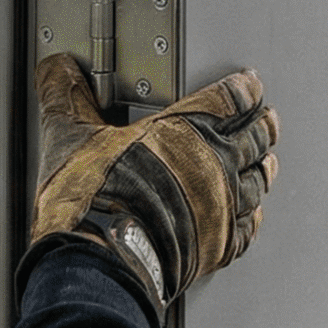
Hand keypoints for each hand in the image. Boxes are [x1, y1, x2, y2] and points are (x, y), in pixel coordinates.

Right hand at [26, 52, 278, 315]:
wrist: (106, 256)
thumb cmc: (93, 198)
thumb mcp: (70, 136)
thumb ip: (66, 99)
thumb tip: (57, 71)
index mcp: (181, 130)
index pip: (225, 99)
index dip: (242, 89)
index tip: (250, 84)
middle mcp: (210, 165)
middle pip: (252, 139)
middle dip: (263, 127)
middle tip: (270, 120)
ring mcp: (219, 207)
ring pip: (257, 183)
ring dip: (265, 171)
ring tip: (270, 164)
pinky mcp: (217, 246)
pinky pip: (246, 230)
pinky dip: (253, 221)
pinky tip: (252, 220)